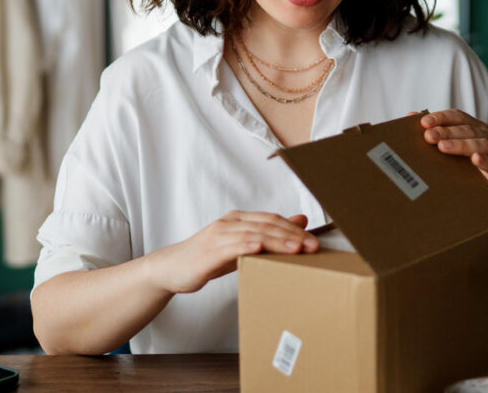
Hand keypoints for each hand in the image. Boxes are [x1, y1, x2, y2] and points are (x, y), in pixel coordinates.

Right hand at [148, 211, 318, 294]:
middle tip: (313, 246)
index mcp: (239, 219)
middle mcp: (229, 223)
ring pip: (252, 235)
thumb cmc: (209, 257)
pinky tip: (259, 249)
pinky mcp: (208, 252)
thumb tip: (300, 222)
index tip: (314, 241)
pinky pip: (230, 247)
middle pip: (266, 225)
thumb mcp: (241, 245)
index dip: (293, 229)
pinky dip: (246, 246)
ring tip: (296, 249)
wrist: (173, 268)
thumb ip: (268, 234)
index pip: (271, 219)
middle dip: (291, 236)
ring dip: (276, 241)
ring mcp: (218, 236)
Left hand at [420, 109, 487, 200]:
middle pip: (467, 129)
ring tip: (443, 147)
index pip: (458, 117)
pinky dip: (485, 161)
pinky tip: (475, 160)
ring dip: (461, 144)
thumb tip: (409, 116)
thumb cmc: (468, 170)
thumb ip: (434, 134)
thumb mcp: (452, 151)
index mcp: (475, 128)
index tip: (423, 122)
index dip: (441, 117)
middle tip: (429, 136)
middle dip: (446, 131)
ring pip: (480, 144)